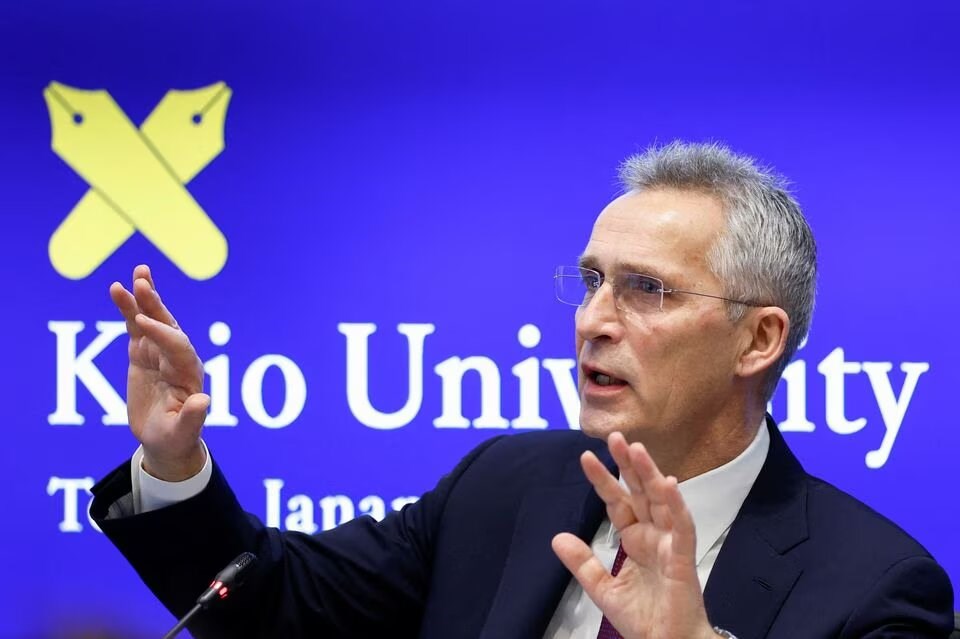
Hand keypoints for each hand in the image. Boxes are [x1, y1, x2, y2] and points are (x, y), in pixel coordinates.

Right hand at [109, 264, 207, 480]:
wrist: (167, 440)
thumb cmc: (176, 438)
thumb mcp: (182, 433)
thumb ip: (192, 418)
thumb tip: (204, 401)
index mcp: (189, 373)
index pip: (177, 347)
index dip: (162, 334)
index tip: (142, 323)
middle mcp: (177, 357)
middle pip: (168, 326)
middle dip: (156, 306)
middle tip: (142, 283)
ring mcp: (160, 352)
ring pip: (153, 320)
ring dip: (145, 297)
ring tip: (138, 273)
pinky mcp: (144, 353)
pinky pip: (136, 326)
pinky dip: (128, 308)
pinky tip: (118, 288)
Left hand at [552, 433, 716, 638]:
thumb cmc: (645, 619)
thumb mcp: (603, 589)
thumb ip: (583, 562)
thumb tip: (557, 537)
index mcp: (636, 540)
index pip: (618, 502)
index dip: (603, 480)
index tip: (586, 457)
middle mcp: (653, 535)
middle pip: (640, 492)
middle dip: (628, 465)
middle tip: (615, 436)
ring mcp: (670, 544)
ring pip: (661, 500)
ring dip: (650, 474)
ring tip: (636, 448)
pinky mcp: (683, 557)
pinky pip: (681, 526)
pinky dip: (676, 504)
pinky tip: (667, 482)